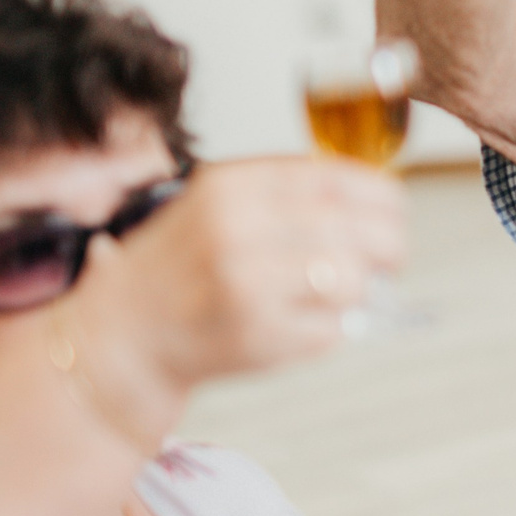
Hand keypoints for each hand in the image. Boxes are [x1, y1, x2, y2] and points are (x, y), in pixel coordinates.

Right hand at [68, 158, 407, 425]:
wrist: (122, 334)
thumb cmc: (181, 267)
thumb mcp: (219, 203)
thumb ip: (287, 192)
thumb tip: (376, 197)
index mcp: (233, 185)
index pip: (341, 180)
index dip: (383, 199)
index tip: (394, 213)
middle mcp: (238, 229)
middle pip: (360, 230)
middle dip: (389, 247)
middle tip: (388, 261)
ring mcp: (247, 284)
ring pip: (353, 280)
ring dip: (360, 290)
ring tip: (339, 294)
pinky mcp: (257, 335)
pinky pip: (333, 329)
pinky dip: (332, 328)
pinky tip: (301, 322)